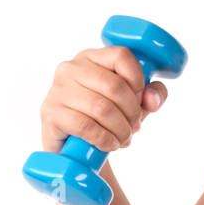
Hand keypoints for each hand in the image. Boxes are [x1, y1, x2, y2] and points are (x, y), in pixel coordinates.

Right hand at [39, 43, 166, 155]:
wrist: (73, 148)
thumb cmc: (104, 119)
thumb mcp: (132, 104)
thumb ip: (151, 95)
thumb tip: (152, 99)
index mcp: (91, 57)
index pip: (121, 56)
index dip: (138, 80)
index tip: (141, 100)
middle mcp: (71, 68)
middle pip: (114, 86)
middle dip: (132, 112)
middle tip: (134, 127)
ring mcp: (58, 90)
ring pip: (102, 108)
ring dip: (120, 129)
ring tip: (124, 139)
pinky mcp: (51, 113)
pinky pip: (86, 126)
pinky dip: (105, 139)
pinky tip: (110, 144)